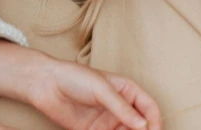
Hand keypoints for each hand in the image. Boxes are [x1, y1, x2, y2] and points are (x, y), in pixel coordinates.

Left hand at [27, 61, 162, 129]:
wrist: (45, 84)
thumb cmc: (74, 77)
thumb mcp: (102, 89)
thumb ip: (122, 108)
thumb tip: (143, 125)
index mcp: (127, 90)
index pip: (149, 108)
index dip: (155, 122)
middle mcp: (119, 107)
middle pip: (140, 126)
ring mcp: (107, 121)